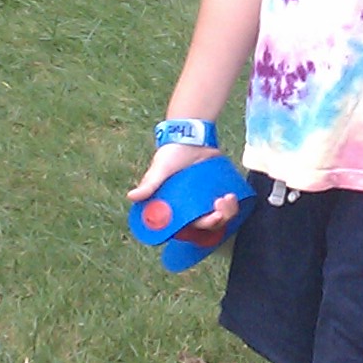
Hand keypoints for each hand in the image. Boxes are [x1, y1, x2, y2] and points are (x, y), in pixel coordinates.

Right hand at [125, 134, 240, 236]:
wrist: (189, 136)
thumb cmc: (170, 155)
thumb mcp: (160, 170)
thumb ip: (149, 184)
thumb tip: (131, 197)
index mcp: (178, 208)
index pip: (192, 225)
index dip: (204, 225)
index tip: (213, 218)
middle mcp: (192, 206)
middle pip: (210, 223)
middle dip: (220, 218)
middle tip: (222, 205)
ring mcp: (206, 198)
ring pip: (221, 215)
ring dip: (229, 211)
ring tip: (229, 198)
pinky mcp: (216, 189)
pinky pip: (227, 204)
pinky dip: (232, 203)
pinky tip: (232, 195)